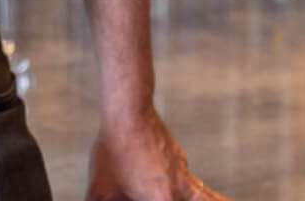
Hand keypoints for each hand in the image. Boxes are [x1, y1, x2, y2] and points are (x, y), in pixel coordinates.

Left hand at [85, 109, 225, 200]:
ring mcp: (181, 171)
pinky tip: (192, 192)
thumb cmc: (112, 151)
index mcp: (161, 199)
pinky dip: (198, 191)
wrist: (129, 112)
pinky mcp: (178, 159)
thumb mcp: (99, 190)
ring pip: (205, 194)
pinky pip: (193, 182)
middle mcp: (178, 187)